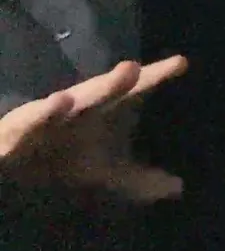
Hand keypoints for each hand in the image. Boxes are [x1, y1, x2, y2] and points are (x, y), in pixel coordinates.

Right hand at [0, 56, 186, 201]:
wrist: (10, 166)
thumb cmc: (64, 157)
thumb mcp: (107, 174)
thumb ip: (141, 181)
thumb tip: (178, 188)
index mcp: (101, 113)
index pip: (133, 93)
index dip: (156, 77)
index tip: (181, 62)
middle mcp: (77, 110)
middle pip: (100, 92)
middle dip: (117, 81)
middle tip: (136, 67)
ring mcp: (47, 118)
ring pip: (67, 101)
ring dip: (88, 92)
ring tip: (108, 79)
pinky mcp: (17, 133)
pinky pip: (30, 122)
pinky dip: (43, 113)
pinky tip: (59, 102)